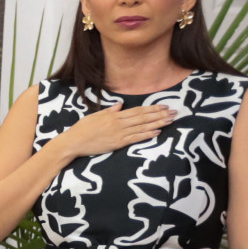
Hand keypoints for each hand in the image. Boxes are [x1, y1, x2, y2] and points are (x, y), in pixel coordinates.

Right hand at [51, 104, 173, 159]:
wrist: (73, 142)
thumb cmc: (82, 129)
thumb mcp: (94, 116)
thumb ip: (109, 111)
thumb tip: (120, 105)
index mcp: (114, 115)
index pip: (137, 110)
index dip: (151, 108)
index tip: (163, 106)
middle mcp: (118, 123)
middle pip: (143, 117)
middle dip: (160, 114)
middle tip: (174, 112)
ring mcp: (119, 133)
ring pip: (142, 127)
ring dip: (157, 123)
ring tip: (170, 121)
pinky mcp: (117, 143)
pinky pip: (135, 138)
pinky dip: (147, 135)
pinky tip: (157, 132)